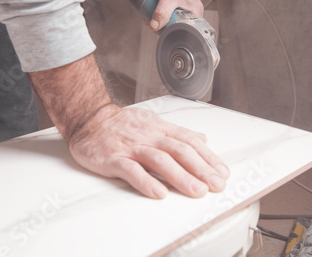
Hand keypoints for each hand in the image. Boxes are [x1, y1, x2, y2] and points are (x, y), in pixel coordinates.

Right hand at [67, 103, 229, 198]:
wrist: (89, 119)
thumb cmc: (122, 124)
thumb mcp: (154, 122)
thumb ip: (177, 133)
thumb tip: (201, 139)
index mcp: (160, 129)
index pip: (189, 141)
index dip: (208, 156)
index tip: (221, 172)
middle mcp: (149, 136)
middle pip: (180, 150)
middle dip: (201, 168)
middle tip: (215, 184)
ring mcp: (132, 147)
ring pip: (160, 160)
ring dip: (181, 176)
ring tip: (196, 191)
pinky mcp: (113, 158)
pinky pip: (131, 170)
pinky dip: (146, 181)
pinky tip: (159, 193)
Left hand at [149, 0, 203, 30]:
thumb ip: (162, 12)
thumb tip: (155, 26)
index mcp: (195, 13)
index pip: (188, 31)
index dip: (175, 33)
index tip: (163, 33)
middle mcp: (190, 11)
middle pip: (177, 27)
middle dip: (163, 26)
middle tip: (154, 23)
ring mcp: (182, 7)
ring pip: (169, 20)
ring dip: (159, 20)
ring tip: (150, 16)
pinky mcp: (174, 3)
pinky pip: (166, 13)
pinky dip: (158, 13)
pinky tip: (151, 11)